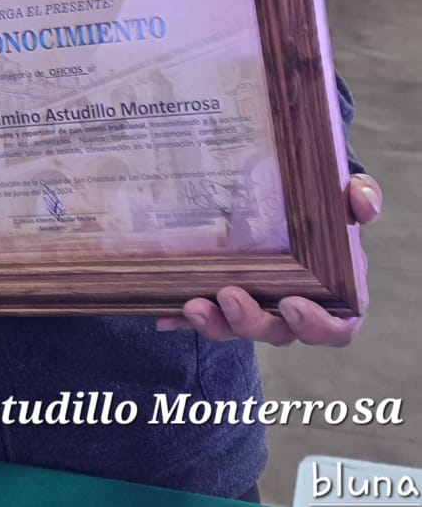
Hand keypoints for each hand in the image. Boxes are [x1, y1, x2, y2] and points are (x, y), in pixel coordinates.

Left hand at [156, 173, 381, 347]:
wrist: (291, 194)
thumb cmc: (323, 204)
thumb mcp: (344, 195)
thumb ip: (360, 197)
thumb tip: (363, 203)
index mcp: (334, 294)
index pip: (335, 328)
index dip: (317, 326)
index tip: (294, 304)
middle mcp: (295, 310)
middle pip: (278, 333)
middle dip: (252, 321)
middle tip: (231, 295)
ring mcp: (258, 307)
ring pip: (237, 329)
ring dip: (215, 324)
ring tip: (193, 303)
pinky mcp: (225, 301)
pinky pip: (206, 315)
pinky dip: (184, 317)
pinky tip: (164, 312)